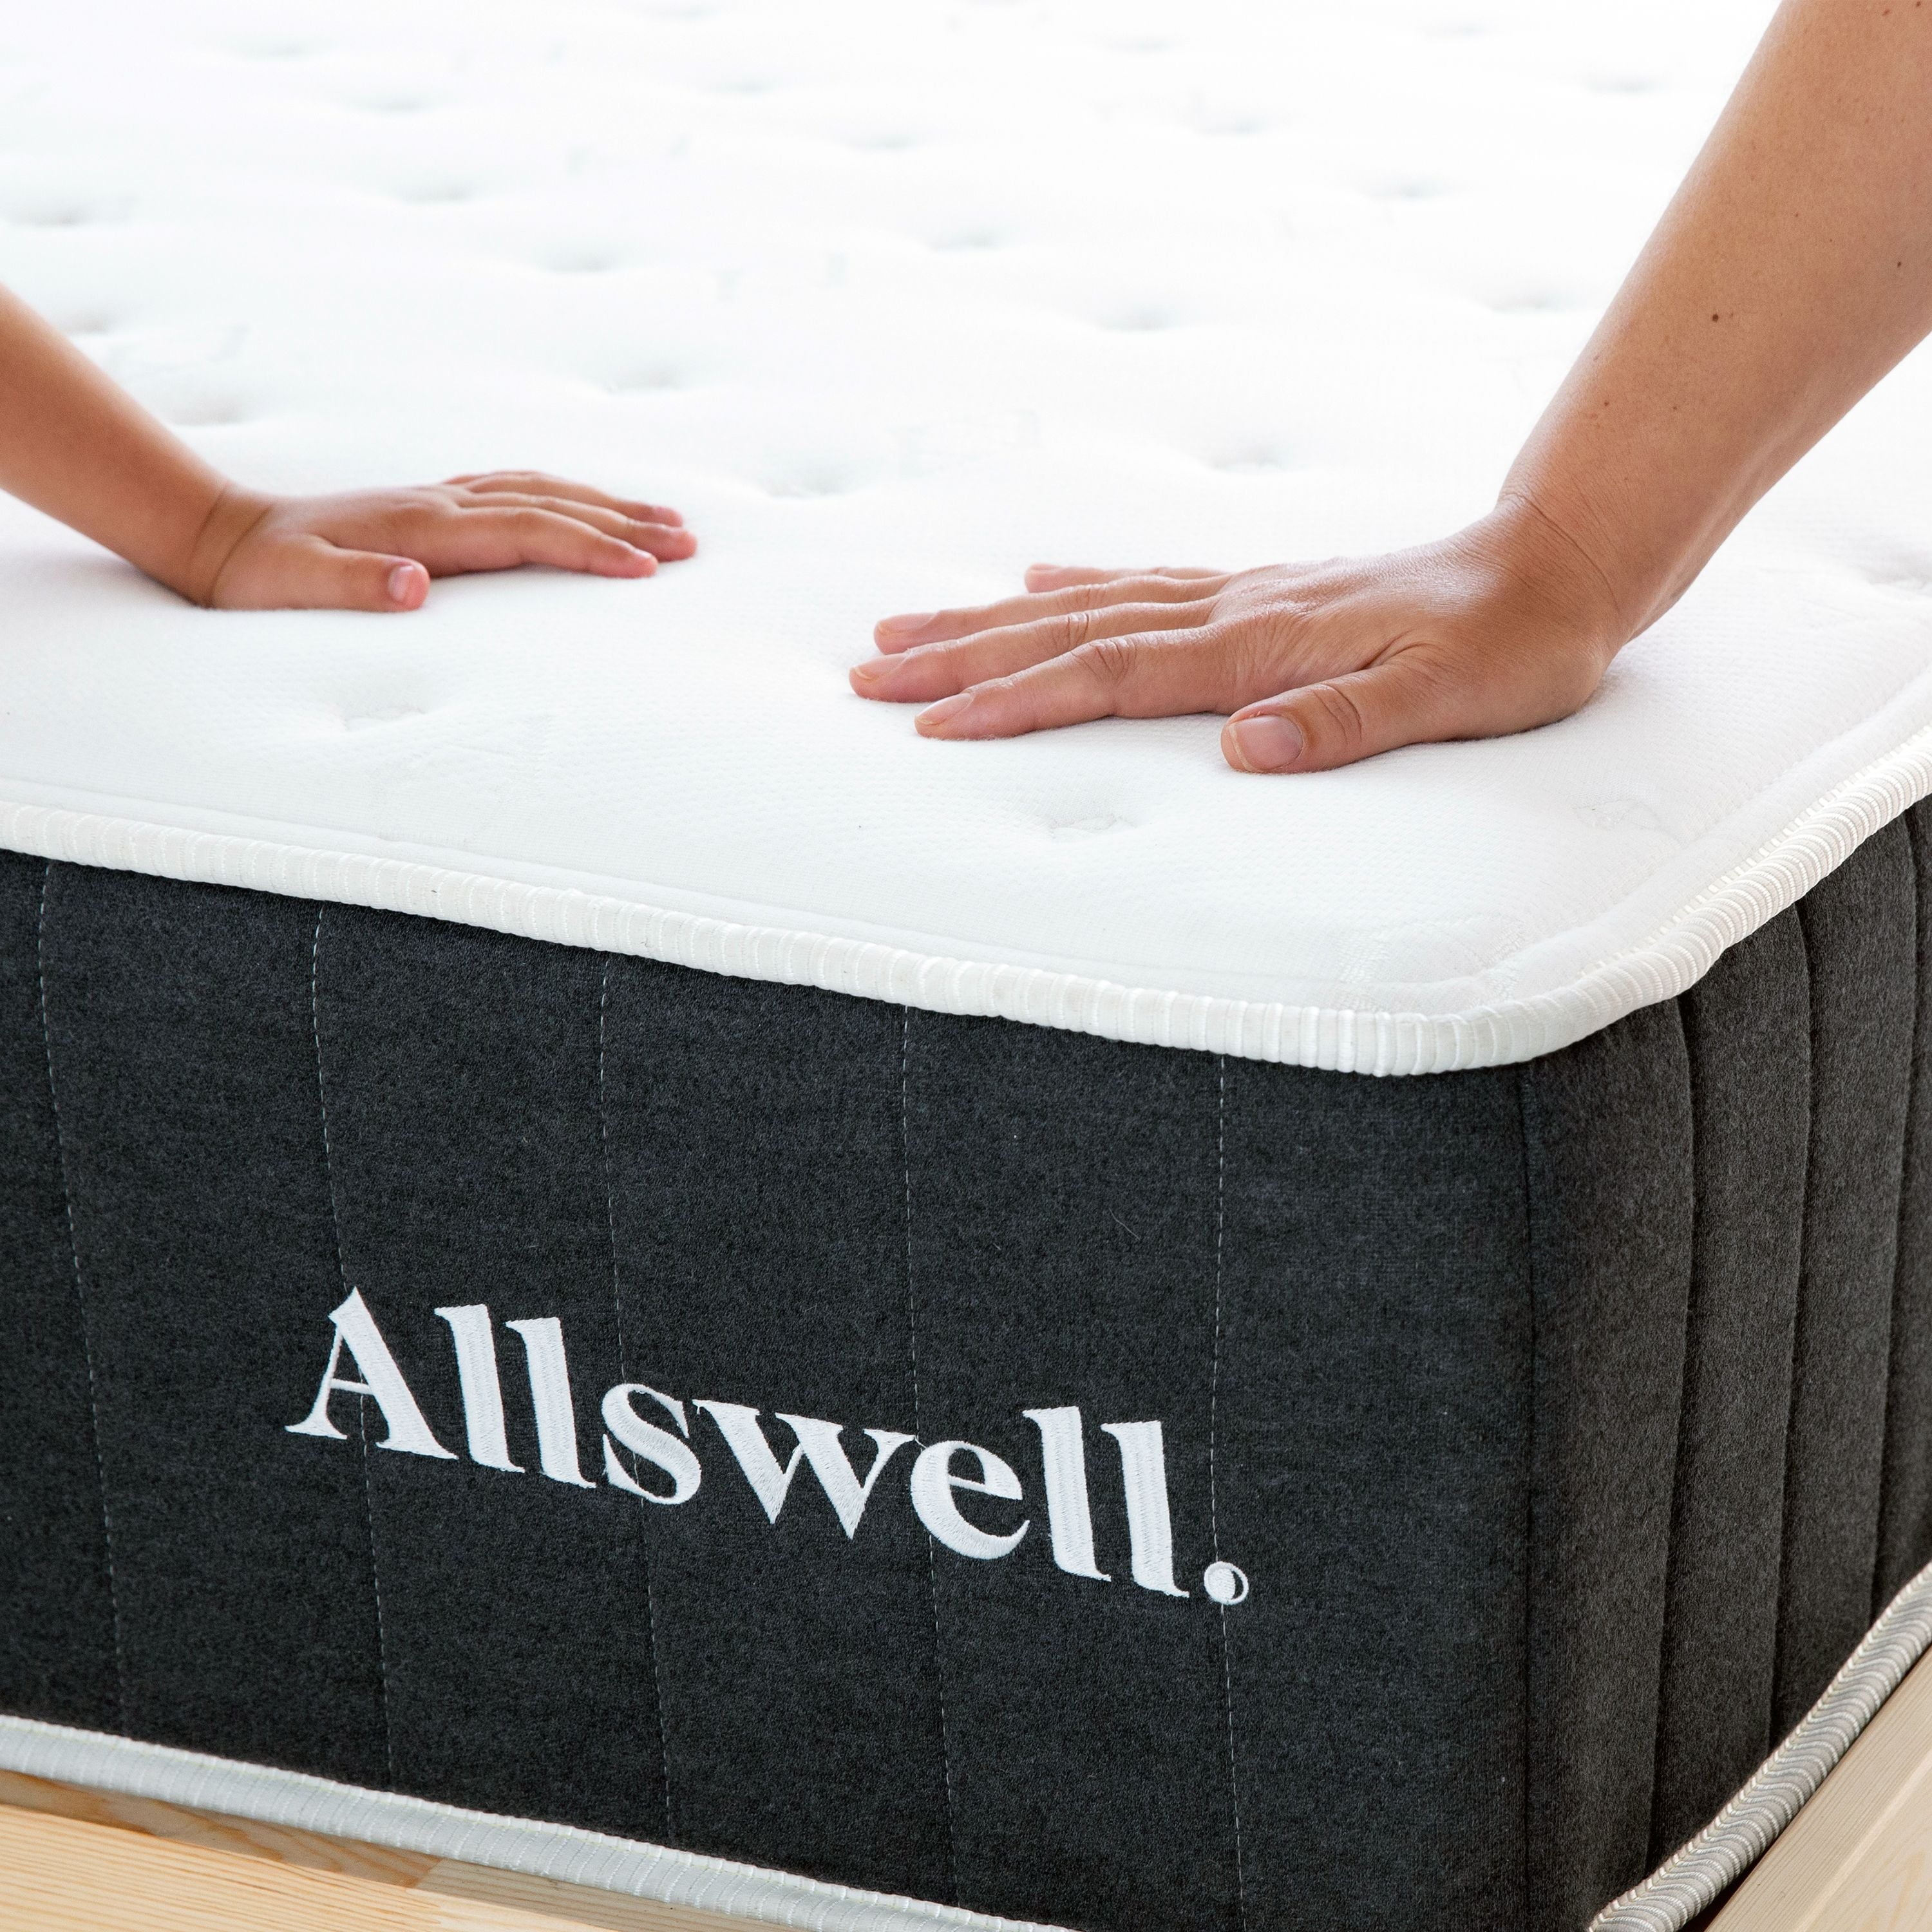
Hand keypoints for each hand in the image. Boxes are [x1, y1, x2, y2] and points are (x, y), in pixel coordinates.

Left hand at [188, 471, 695, 610]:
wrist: (222, 535)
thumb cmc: (265, 575)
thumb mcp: (300, 589)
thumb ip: (358, 588)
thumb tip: (416, 586)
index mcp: (424, 528)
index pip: (529, 533)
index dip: (591, 550)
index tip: (645, 569)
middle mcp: (441, 502)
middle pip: (554, 505)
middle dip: (626, 524)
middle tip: (691, 543)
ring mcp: (440, 497)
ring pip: (544, 490)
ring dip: (608, 504)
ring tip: (667, 520)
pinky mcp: (435, 502)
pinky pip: (520, 488)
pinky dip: (568, 493)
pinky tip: (588, 503)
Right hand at [851, 504, 1634, 772]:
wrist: (1558, 562)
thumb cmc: (1511, 643)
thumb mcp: (1450, 697)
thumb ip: (1346, 721)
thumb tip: (1243, 751)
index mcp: (1260, 643)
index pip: (1112, 675)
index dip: (1018, 702)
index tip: (934, 725)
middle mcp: (1233, 609)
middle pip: (1070, 632)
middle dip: (964, 658)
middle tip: (868, 675)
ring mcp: (1240, 594)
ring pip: (1088, 605)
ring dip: (992, 622)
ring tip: (909, 629)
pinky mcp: (1258, 592)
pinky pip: (1141, 584)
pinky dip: (1076, 587)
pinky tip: (1035, 584)